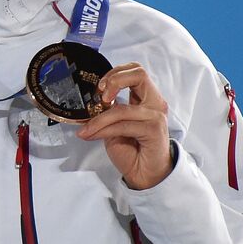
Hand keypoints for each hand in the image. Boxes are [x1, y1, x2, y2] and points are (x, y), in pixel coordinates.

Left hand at [76, 62, 173, 189]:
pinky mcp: (154, 129)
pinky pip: (122, 125)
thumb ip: (108, 110)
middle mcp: (154, 103)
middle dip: (114, 79)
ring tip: (86, 130)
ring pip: (121, 108)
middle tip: (101, 95)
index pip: (135, 70)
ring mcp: (156, 115)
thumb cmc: (131, 149)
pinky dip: (102, 130)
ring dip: (98, 120)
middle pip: (139, 74)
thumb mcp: (114, 125)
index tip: (100, 88)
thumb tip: (91, 102)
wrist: (144, 173)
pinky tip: (91, 136)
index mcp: (146, 98)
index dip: (115, 73)